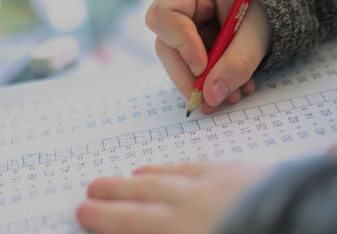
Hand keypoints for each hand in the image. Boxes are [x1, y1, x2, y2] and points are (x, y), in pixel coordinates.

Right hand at [76, 162, 269, 233]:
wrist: (308, 219)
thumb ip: (166, 233)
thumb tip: (146, 228)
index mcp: (185, 231)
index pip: (133, 223)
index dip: (106, 217)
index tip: (84, 210)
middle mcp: (191, 206)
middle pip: (142, 198)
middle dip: (112, 194)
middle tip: (91, 188)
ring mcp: (210, 186)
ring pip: (162, 180)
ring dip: (134, 180)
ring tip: (115, 179)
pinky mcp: (229, 172)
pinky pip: (188, 166)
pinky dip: (166, 168)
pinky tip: (154, 169)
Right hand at [145, 0, 272, 113]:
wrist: (269, 3)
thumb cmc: (263, 5)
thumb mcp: (257, 33)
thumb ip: (237, 63)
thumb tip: (211, 97)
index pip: (167, 14)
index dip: (181, 44)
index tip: (201, 68)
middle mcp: (180, 4)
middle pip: (166, 45)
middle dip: (189, 78)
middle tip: (210, 102)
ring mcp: (181, 24)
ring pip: (177, 60)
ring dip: (202, 84)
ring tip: (230, 96)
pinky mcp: (188, 40)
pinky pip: (189, 65)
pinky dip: (209, 80)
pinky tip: (231, 87)